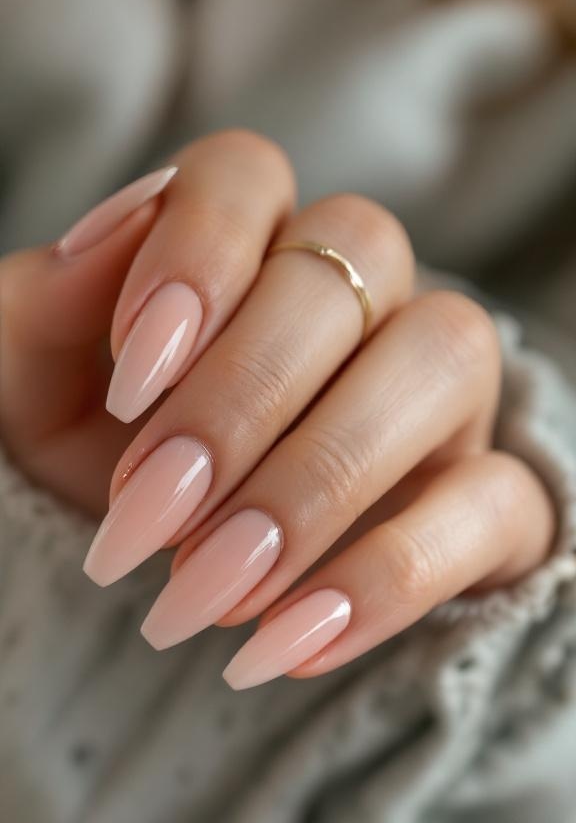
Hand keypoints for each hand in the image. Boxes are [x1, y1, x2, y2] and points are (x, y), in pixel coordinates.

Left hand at [0, 131, 554, 688]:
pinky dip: (392, 576)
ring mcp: (439, 394)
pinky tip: (281, 644)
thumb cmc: (88, 465)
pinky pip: (496, 504)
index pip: (249, 178)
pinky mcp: (484, 499)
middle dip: (244, 396)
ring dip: (319, 478)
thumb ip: (42, 308)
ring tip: (205, 590)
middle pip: (357, 263)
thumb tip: (98, 243)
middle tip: (142, 514)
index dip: (197, 254)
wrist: (160, 587)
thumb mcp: (29, 395)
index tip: (130, 378)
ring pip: (445, 358)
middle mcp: (364, 299)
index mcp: (247, 247)